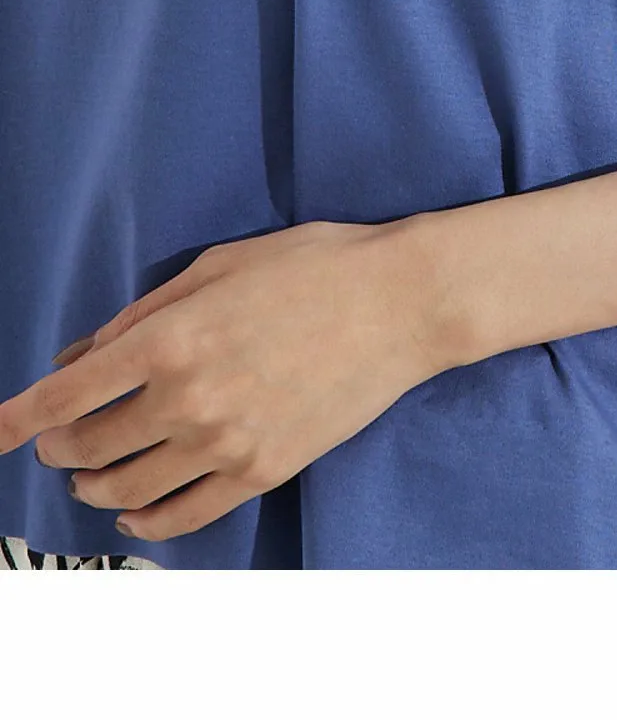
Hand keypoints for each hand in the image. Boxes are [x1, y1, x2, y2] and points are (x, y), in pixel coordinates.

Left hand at [0, 219, 441, 542]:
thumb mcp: (221, 266)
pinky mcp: (261, 471)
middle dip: (60, 446)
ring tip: (92, 473)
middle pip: (88, 446)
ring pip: (127, 489)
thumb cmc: (317, 266)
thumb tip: (85, 353)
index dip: (16, 419)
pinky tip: (137, 515)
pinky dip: (147, 524)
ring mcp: (225, 442)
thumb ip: (144, 312)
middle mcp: (188, 397)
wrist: (403, 303)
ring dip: (94, 485)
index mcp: (172, 338)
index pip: (67, 395)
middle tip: (59, 439)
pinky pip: (183, 517)